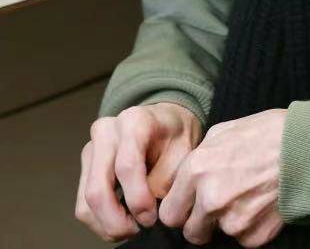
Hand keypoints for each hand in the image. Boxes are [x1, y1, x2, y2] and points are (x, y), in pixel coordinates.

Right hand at [75, 101, 201, 241]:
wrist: (164, 122)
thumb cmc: (175, 136)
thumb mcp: (184, 151)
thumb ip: (165, 178)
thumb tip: (145, 210)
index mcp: (134, 121)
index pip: (126, 166)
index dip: (138, 199)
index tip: (151, 218)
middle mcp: (106, 132)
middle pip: (98, 189)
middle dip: (116, 221)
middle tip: (137, 230)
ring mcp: (91, 148)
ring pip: (86, 201)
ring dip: (106, 225)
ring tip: (131, 228)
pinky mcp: (85, 166)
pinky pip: (83, 204)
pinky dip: (100, 221)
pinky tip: (120, 220)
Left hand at [159, 108, 286, 246]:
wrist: (307, 146)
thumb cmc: (267, 132)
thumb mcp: (223, 131)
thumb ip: (200, 157)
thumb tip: (188, 177)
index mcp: (197, 170)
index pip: (169, 213)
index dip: (182, 209)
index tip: (192, 205)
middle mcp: (210, 198)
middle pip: (190, 232)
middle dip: (200, 223)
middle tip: (219, 206)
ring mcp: (232, 220)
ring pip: (219, 235)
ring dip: (229, 222)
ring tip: (249, 195)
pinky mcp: (254, 235)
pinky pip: (244, 239)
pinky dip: (252, 226)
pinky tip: (263, 203)